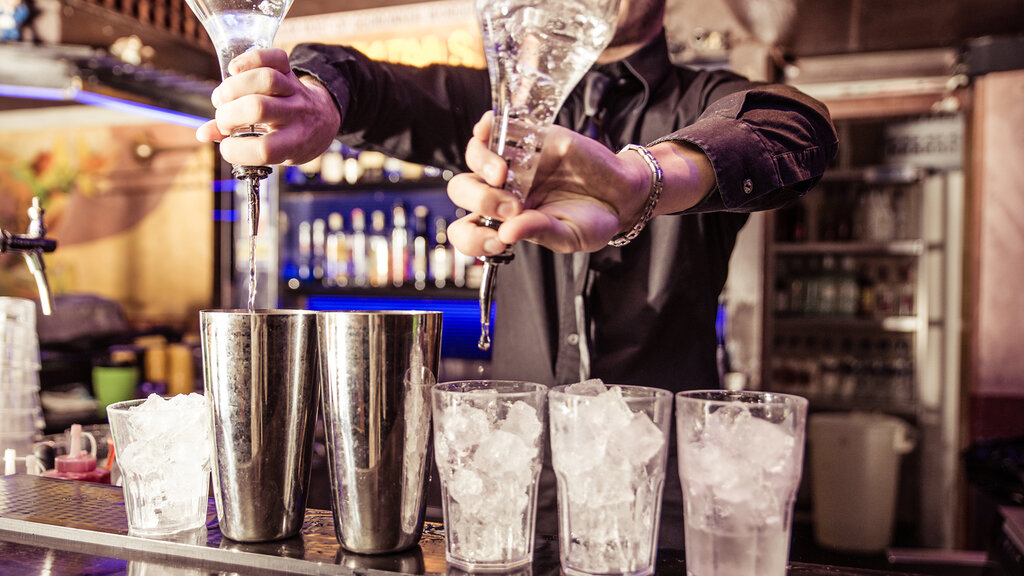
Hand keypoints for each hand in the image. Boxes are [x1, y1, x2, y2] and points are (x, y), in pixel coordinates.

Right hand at [195, 49, 340, 165]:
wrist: (323, 120)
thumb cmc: (291, 140)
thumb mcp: (274, 152)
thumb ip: (238, 143)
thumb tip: (202, 133)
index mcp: (294, 143)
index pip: (265, 149)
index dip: (237, 150)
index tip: (226, 146)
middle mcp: (297, 116)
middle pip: (259, 108)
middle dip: (229, 114)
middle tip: (223, 119)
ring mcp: (295, 91)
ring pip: (265, 79)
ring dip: (234, 87)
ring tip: (222, 98)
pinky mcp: (290, 72)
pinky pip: (274, 57)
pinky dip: (250, 59)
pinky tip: (234, 70)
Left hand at [447, 112, 650, 256]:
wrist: (622, 194)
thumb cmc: (593, 220)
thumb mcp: (568, 235)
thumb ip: (538, 232)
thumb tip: (507, 232)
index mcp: (504, 222)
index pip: (467, 230)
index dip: (471, 237)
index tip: (497, 242)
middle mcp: (502, 192)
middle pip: (463, 190)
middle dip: (480, 200)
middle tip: (511, 207)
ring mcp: (515, 163)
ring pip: (475, 157)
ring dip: (481, 164)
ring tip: (503, 174)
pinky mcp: (531, 137)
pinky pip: (496, 125)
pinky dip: (487, 125)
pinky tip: (492, 132)